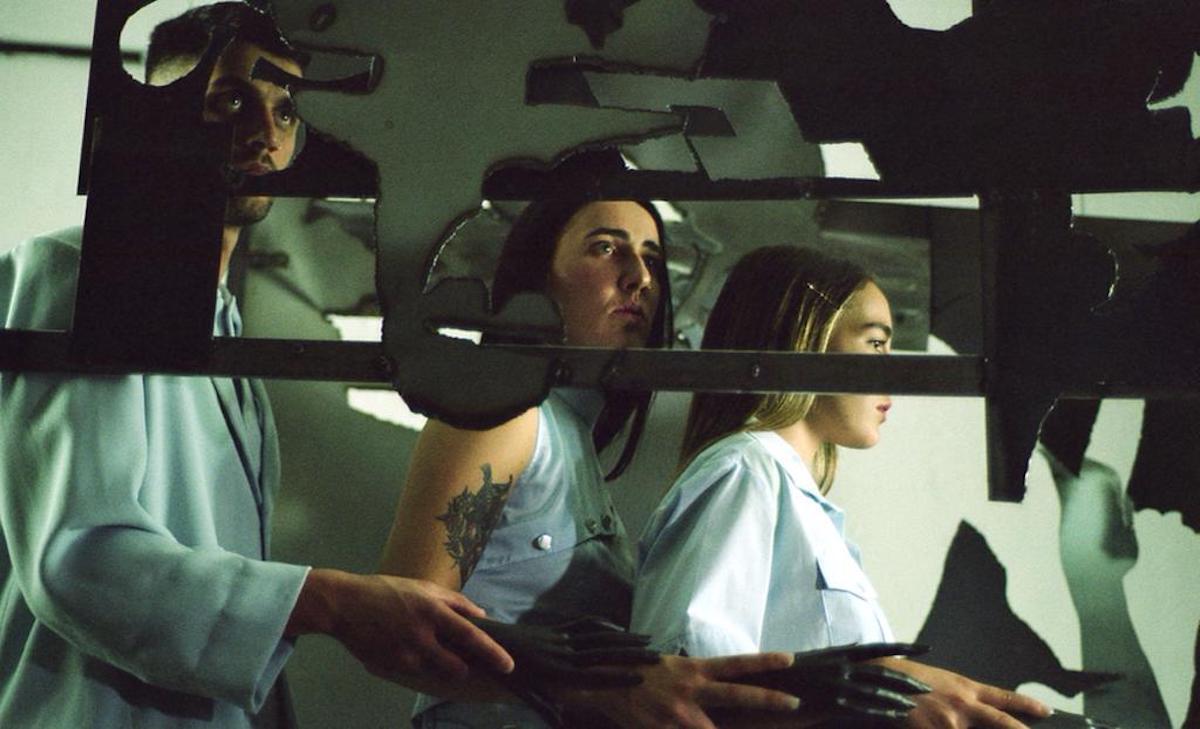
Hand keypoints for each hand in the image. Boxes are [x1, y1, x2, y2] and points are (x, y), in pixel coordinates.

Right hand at [286, 569, 513, 684]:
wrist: (344, 604)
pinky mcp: (390, 666)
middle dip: (463, 667)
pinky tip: (405, 648)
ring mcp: (405, 655)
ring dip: (438, 665)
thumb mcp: (424, 587)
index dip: (493, 653)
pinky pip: (414, 672)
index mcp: (433, 612)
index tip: (508, 665)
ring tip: (425, 648)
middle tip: (463, 660)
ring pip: (434, 671)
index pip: (471, 637)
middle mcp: (422, 637)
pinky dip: (418, 665)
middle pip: (456, 666)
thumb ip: (455, 602)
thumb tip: (481, 615)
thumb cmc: (387, 591)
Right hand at [569, 652, 801, 728]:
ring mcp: (679, 714)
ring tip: (735, 726)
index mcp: (693, 670)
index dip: (763, 661)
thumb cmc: (636, 672)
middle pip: (738, 695)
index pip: (735, 663)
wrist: (599, 681)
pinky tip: (679, 728)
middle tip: (796, 702)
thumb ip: (694, 678)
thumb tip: (716, 684)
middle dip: (769, 699)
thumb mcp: (668, 668)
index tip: (790, 658)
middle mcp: (691, 690)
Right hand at [876, 658, 1051, 728]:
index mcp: (965, 688)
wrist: (877, 678)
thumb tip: (978, 712)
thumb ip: (962, 698)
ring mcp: (949, 721)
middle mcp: (963, 705)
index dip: (1027, 706)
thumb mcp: (938, 682)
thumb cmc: (905, 679)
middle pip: (1003, 724)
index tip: (1047, 711)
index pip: (1004, 698)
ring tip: (960, 725)